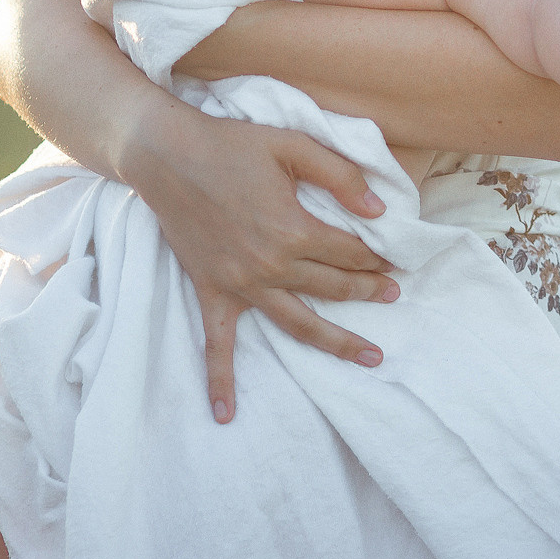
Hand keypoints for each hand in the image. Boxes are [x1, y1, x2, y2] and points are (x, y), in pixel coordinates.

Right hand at [122, 102, 400, 424]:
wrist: (167, 155)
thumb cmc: (232, 144)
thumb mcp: (293, 144)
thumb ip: (340, 175)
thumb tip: (378, 213)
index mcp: (295, 229)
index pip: (350, 252)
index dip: (376, 256)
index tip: (392, 259)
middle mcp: (272, 266)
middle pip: (334, 288)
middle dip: (369, 292)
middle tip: (392, 295)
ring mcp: (241, 284)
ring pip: (300, 324)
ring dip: (338, 343)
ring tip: (371, 357)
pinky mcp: (212, 291)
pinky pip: (217, 344)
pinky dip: (220, 380)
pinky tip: (225, 413)